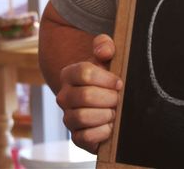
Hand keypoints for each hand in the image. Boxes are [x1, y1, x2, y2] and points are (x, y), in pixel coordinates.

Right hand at [55, 34, 120, 152]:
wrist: (105, 103)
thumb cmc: (106, 78)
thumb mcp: (107, 58)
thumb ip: (105, 46)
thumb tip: (104, 52)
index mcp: (69, 74)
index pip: (84, 72)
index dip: (106, 78)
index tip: (119, 83)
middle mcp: (64, 96)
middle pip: (85, 96)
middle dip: (108, 98)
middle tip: (118, 99)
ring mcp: (68, 118)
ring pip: (82, 117)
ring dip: (105, 115)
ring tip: (113, 112)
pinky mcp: (76, 137)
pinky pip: (84, 137)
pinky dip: (101, 133)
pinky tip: (109, 127)